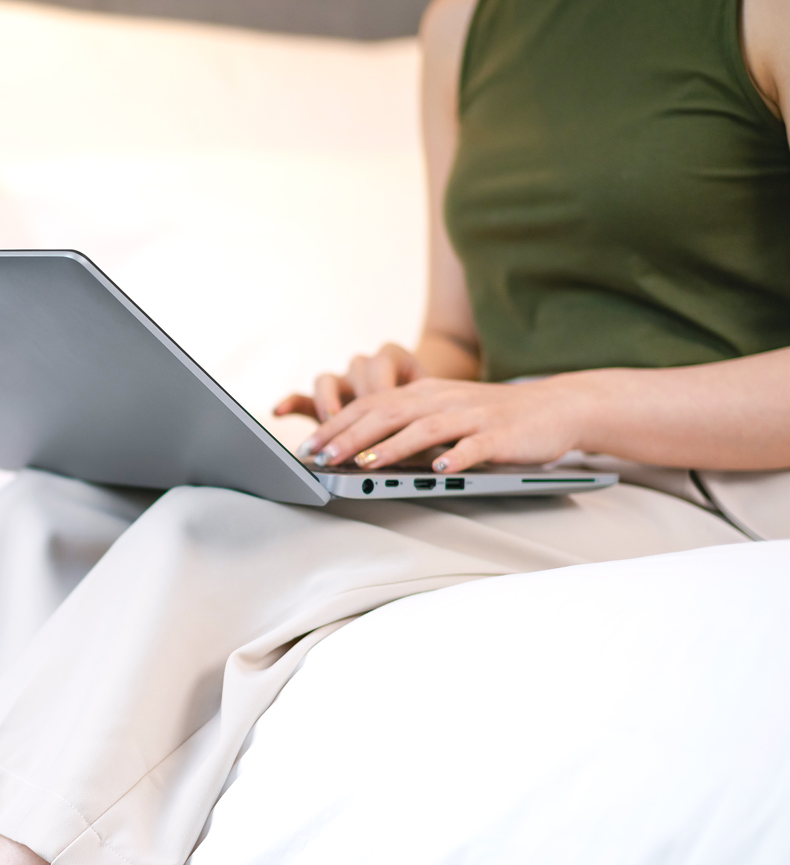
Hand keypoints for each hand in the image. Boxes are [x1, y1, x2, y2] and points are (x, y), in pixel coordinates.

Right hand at [274, 343, 424, 422]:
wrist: (420, 403)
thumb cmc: (429, 409)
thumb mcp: (433, 410)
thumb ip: (426, 422)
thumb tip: (428, 448)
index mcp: (395, 358)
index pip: (383, 364)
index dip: (382, 387)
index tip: (385, 409)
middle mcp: (364, 368)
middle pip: (354, 372)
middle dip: (356, 402)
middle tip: (358, 426)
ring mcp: (342, 383)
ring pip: (327, 380)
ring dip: (328, 402)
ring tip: (329, 422)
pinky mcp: (324, 402)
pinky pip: (302, 398)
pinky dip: (291, 403)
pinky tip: (279, 412)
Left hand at [295, 374, 597, 472]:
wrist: (556, 407)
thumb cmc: (491, 416)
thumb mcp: (442, 412)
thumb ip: (405, 424)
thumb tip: (356, 449)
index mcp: (424, 393)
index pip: (370, 405)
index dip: (337, 424)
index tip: (309, 446)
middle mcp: (443, 400)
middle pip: (388, 415)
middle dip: (351, 436)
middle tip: (322, 458)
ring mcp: (473, 416)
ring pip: (425, 429)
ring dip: (393, 447)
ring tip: (366, 464)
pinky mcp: (501, 435)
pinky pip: (476, 447)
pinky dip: (457, 458)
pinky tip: (440, 471)